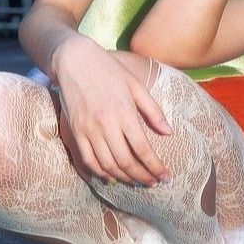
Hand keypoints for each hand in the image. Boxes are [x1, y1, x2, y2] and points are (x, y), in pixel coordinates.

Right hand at [51, 35, 171, 186]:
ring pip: (107, 165)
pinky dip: (100, 173)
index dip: (155, 166)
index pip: (142, 149)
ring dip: (124, 178)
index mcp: (124, 112)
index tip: (165, 176)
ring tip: (136, 181)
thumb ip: (153, 110)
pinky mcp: (75, 132)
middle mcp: (106, 124)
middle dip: (142, 177)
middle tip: (153, 183)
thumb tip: (169, 132)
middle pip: (126, 161)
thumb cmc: (109, 70)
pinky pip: (88, 160)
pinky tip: (112, 177)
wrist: (74, 61)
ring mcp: (88, 130)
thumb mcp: (136, 85)